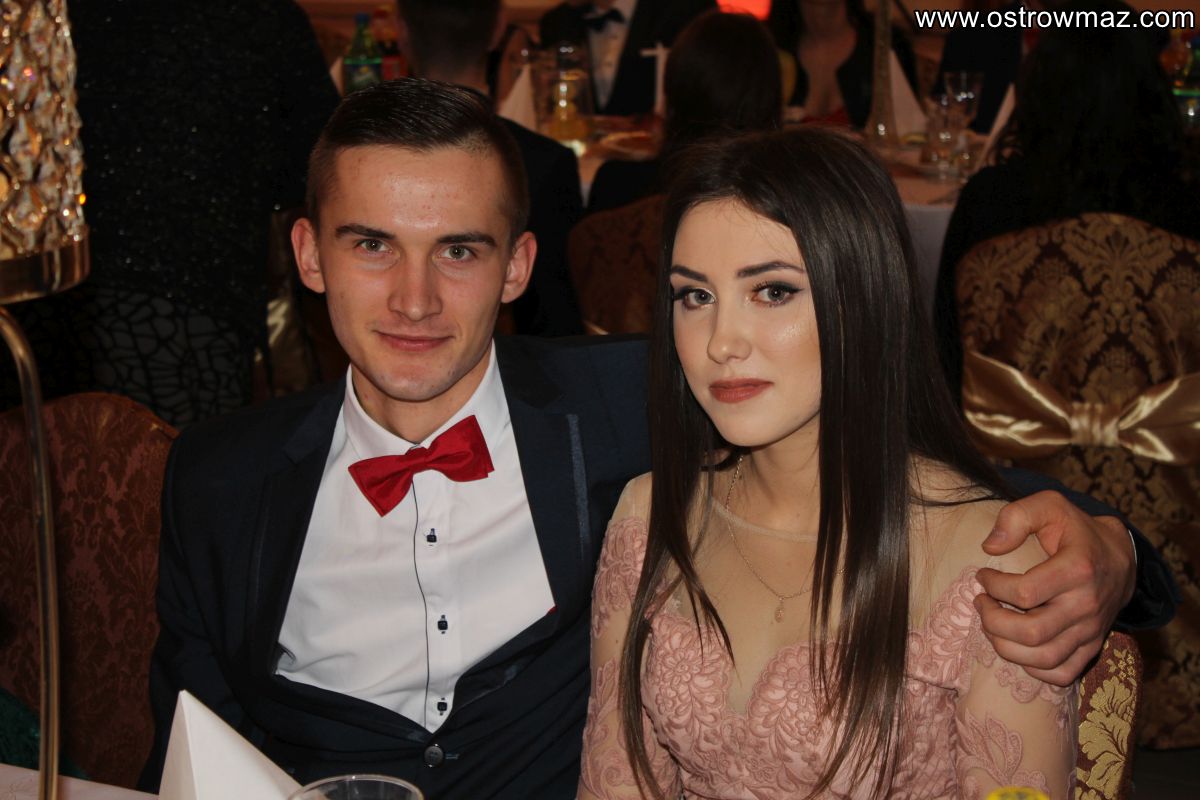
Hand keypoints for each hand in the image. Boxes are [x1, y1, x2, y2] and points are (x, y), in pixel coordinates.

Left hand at [973, 490, 1134, 685]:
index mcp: (1078, 569)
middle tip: (981, 603)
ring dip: (1005, 647)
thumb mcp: (1049, 505)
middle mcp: (1087, 605)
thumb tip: (990, 547)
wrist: (1119, 556)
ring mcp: (1092, 630)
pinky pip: (1062, 674)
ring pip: (1043, 658)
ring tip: (991, 625)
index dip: (993, 586)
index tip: (982, 576)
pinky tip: (1017, 647)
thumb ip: (1017, 516)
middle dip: (993, 621)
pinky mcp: (1093, 646)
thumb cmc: (1076, 529)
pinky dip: (1033, 669)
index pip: (1024, 593)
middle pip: (1031, 632)